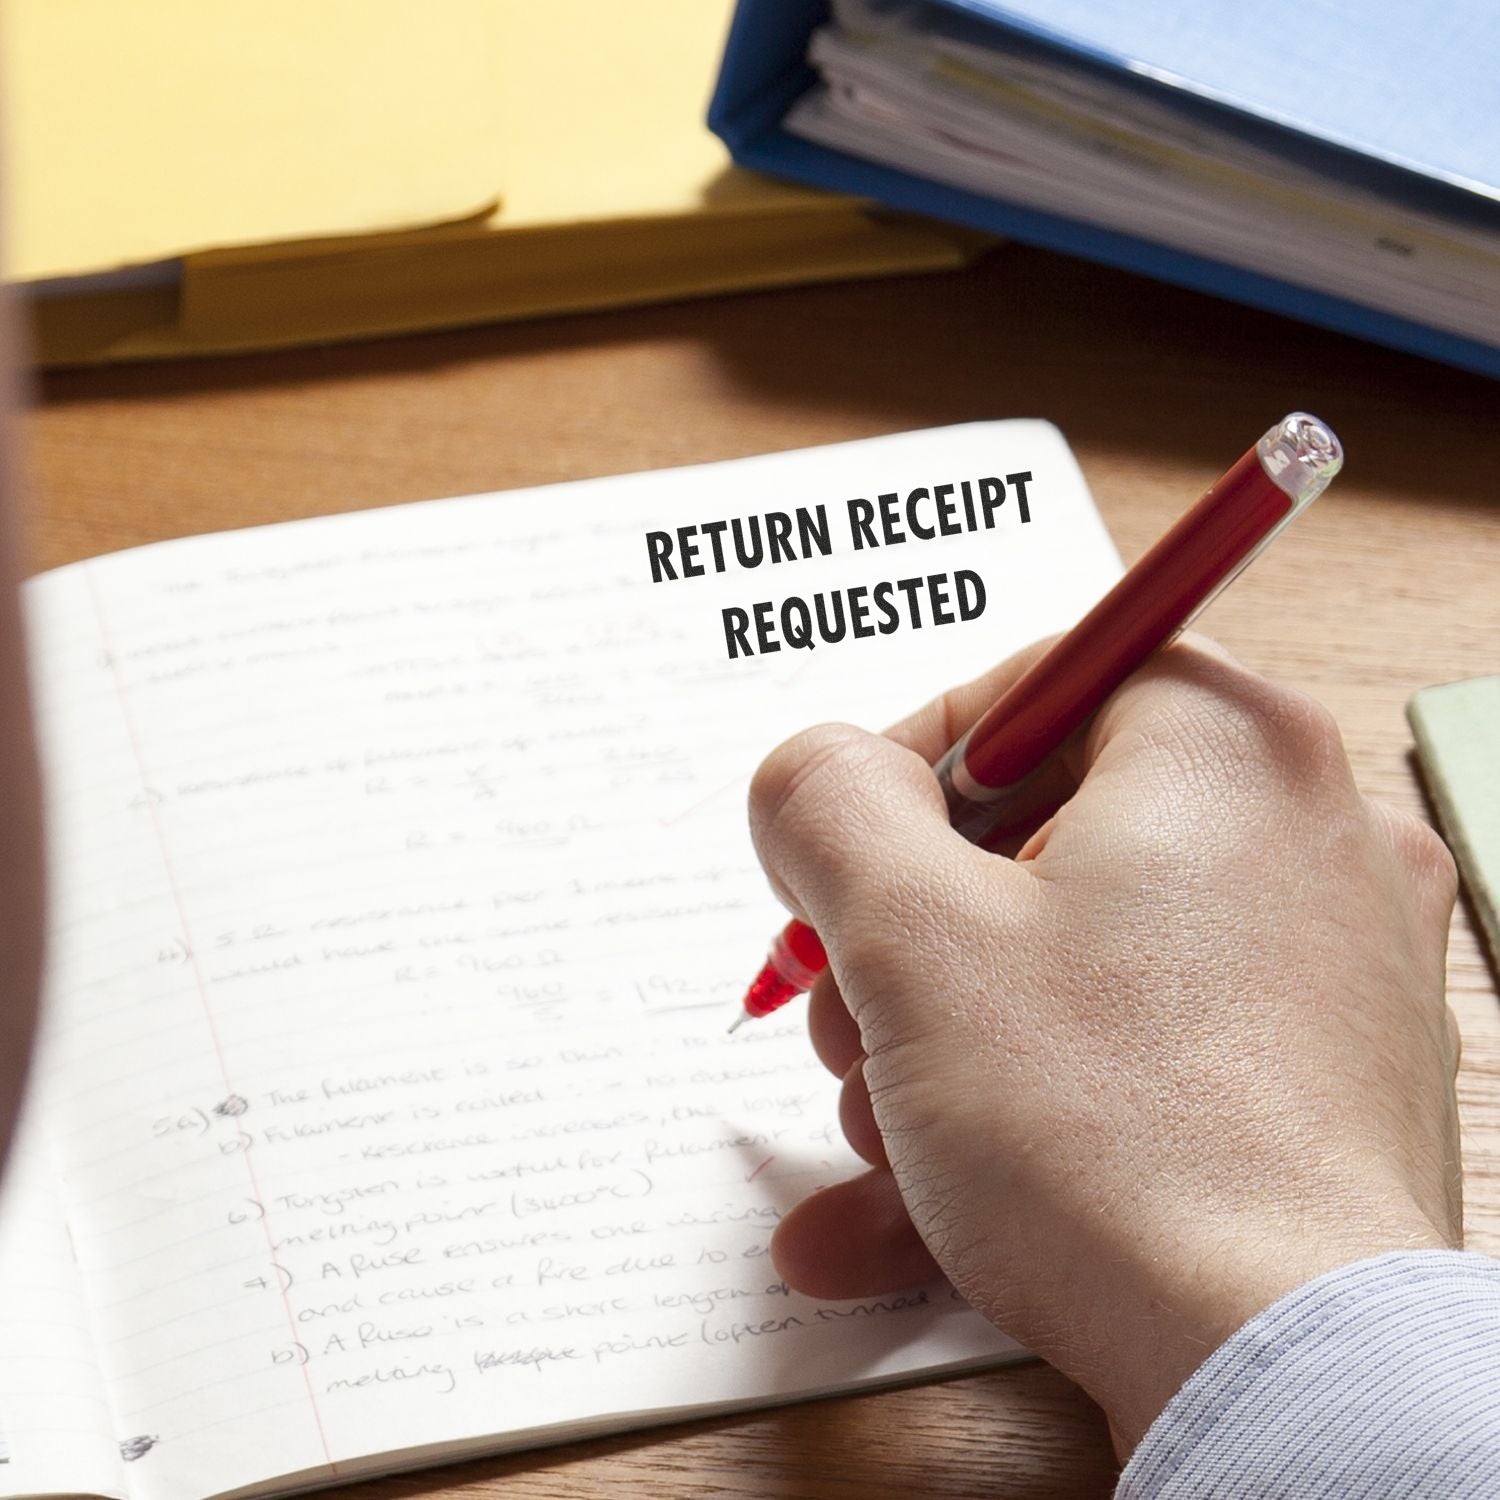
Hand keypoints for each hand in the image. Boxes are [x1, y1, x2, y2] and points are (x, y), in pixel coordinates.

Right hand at [747, 636, 1461, 1454]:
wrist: (1283, 1372)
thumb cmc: (1114, 1135)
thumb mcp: (907, 935)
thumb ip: (823, 803)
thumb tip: (814, 776)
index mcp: (1225, 748)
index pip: (1027, 690)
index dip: (898, 775)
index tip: (835, 866)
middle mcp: (1299, 834)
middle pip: (1039, 840)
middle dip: (905, 940)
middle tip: (845, 1013)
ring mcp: (1320, 965)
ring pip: (1073, 967)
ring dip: (939, 1044)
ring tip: (876, 1134)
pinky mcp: (1313, 1081)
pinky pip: (1130, 1062)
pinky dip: (1018, 1116)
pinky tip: (898, 1213)